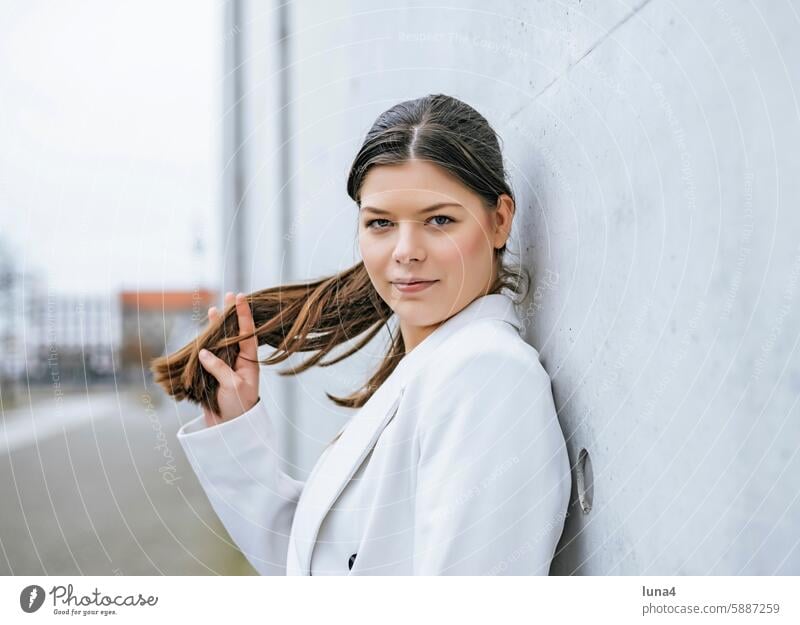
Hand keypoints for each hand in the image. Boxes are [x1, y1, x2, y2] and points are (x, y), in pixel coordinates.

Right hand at [198, 291, 259, 426]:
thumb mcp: (231, 386)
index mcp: (250, 361)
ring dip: (217, 327)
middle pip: (235, 332)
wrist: (230, 428)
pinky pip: (210, 354)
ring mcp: (227, 365)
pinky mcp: (215, 373)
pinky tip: (202, 333)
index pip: (248, 333)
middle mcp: (239, 360)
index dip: (244, 314)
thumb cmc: (237, 407)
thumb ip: (219, 367)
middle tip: (230, 295)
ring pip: (222, 341)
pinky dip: (205, 343)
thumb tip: (204, 351)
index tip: (241, 298)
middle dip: (231, 315)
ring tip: (213, 310)